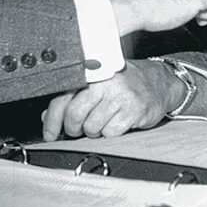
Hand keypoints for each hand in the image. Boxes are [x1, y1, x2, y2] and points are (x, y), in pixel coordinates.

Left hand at [41, 59, 182, 140]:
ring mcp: (121, 95)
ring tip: (102, 122)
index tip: (50, 134)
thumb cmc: (122, 84)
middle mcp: (105, 81)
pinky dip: (110, 133)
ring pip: (92, 127)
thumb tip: (47, 118)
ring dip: (93, 131)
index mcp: (91, 72)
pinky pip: (110, 133)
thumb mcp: (96, 85)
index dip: (52, 120)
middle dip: (72, 129)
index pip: (63, 97)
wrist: (158, 82)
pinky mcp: (134, 109)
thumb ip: (71, 99)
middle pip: (74, 115)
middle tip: (77, 130)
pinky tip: (116, 123)